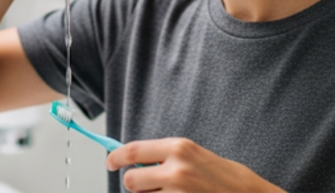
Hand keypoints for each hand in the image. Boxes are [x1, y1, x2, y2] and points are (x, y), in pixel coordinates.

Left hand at [107, 138, 284, 192]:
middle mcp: (176, 169)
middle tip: (148, 185)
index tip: (110, 162)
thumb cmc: (224, 176)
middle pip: (132, 182)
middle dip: (135, 185)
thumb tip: (134, 161)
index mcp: (178, 148)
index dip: (115, 158)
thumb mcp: (193, 155)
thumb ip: (165, 156)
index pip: (132, 151)